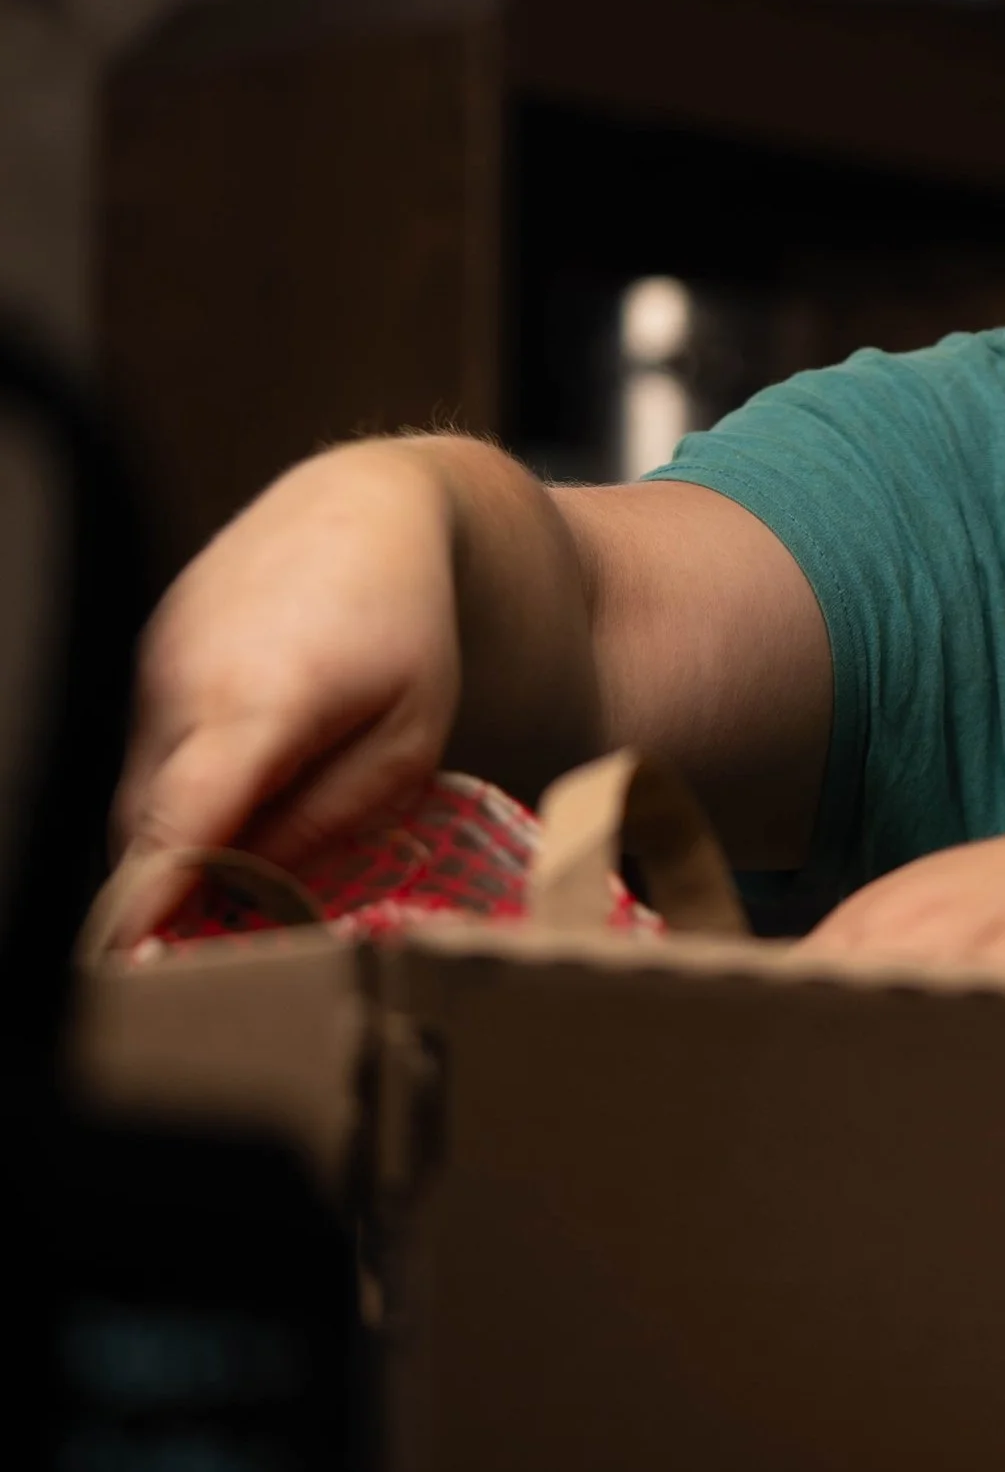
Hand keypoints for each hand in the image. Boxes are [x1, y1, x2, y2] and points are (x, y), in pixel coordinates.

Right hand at [115, 441, 465, 919]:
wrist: (364, 508)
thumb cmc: (406, 625)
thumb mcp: (408, 736)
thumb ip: (328, 818)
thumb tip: (252, 884)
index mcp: (256, 706)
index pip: (176, 828)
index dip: (146, 904)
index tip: (128, 963)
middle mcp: (183, 685)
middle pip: (149, 829)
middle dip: (175, 886)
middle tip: (230, 924)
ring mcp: (150, 667)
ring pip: (141, 792)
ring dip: (183, 829)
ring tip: (266, 810)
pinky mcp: (143, 657)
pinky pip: (146, 749)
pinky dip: (181, 781)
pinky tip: (247, 757)